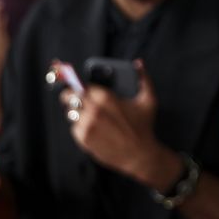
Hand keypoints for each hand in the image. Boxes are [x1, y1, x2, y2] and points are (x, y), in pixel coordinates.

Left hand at [61, 61, 171, 185]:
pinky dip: (80, 127)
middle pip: (69, 97)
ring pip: (71, 113)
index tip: (75, 85)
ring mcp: (87, 125)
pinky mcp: (84, 139)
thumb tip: (139, 63)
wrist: (139, 155)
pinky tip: (93, 128)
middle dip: (69, 96)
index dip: (75, 85)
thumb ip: (144, 78)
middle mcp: (93, 110)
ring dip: (77, 113)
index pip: (79, 85)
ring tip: (88, 115)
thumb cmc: (144, 127)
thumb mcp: (149, 100)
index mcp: (106, 97)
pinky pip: (74, 128)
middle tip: (73, 98)